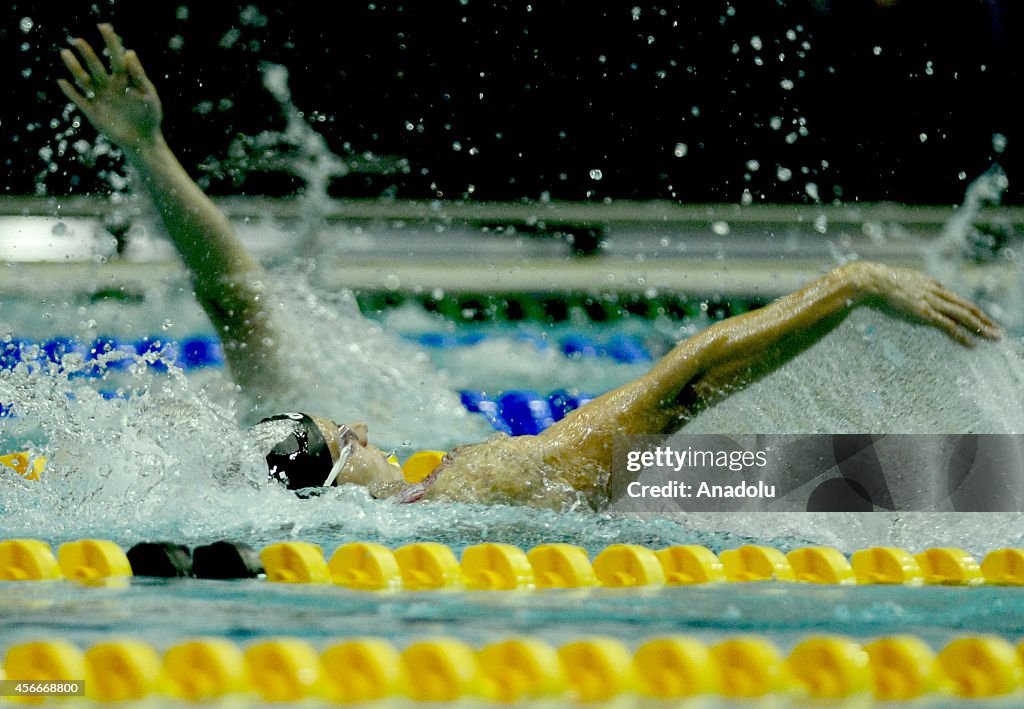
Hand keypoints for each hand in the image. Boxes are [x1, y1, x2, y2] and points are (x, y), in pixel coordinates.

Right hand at [57, 24, 162, 152]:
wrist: (144, 140)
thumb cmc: (150, 116)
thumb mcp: (148, 95)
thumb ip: (138, 75)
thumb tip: (129, 52)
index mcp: (124, 80)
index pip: (115, 57)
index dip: (110, 42)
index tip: (103, 26)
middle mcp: (109, 86)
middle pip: (95, 66)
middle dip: (87, 53)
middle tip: (77, 40)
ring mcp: (100, 98)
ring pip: (84, 80)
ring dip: (74, 67)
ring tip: (65, 53)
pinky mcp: (93, 113)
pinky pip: (79, 100)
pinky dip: (70, 92)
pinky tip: (62, 81)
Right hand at [858, 261, 1002, 346]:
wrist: (872, 281)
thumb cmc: (878, 283)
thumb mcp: (898, 282)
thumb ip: (909, 287)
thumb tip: (908, 293)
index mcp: (929, 284)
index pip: (955, 299)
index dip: (970, 310)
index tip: (980, 318)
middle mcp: (935, 291)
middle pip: (965, 307)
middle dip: (983, 319)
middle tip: (997, 330)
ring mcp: (931, 302)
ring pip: (963, 315)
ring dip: (980, 327)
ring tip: (994, 337)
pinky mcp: (924, 312)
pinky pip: (948, 326)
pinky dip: (962, 335)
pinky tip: (972, 344)